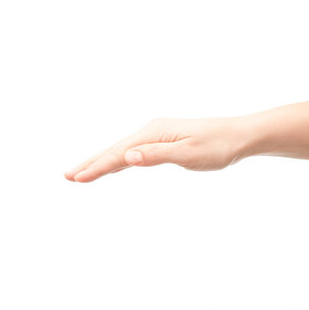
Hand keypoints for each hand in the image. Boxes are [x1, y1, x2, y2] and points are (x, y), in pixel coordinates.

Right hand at [64, 116, 251, 182]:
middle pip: (115, 150)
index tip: (76, 178)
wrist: (240, 136)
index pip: (119, 154)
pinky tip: (116, 166)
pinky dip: (119, 160)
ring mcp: (157, 135)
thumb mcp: (188, 154)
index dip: (96, 167)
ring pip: (123, 151)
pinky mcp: (165, 141)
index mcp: (154, 133)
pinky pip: (135, 152)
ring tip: (83, 172)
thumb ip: (157, 156)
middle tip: (68, 176)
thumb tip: (127, 157)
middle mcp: (152, 131)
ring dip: (102, 162)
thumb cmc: (218, 146)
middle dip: (91, 163)